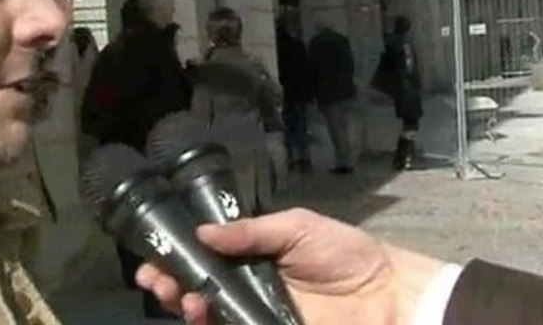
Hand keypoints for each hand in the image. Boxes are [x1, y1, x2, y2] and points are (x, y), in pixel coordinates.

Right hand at [136, 208, 445, 324]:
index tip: (154, 257)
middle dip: (170, 284)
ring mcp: (255, 316)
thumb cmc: (345, 254)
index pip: (205, 258)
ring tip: (184, 298)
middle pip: (198, 289)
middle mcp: (247, 288)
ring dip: (185, 306)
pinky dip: (209, 324)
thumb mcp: (296, 227)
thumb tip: (201, 233)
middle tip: (156, 279)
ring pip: (208, 315)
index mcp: (252, 257)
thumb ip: (249, 232)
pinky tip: (200, 314)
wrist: (388, 295)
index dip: (177, 257)